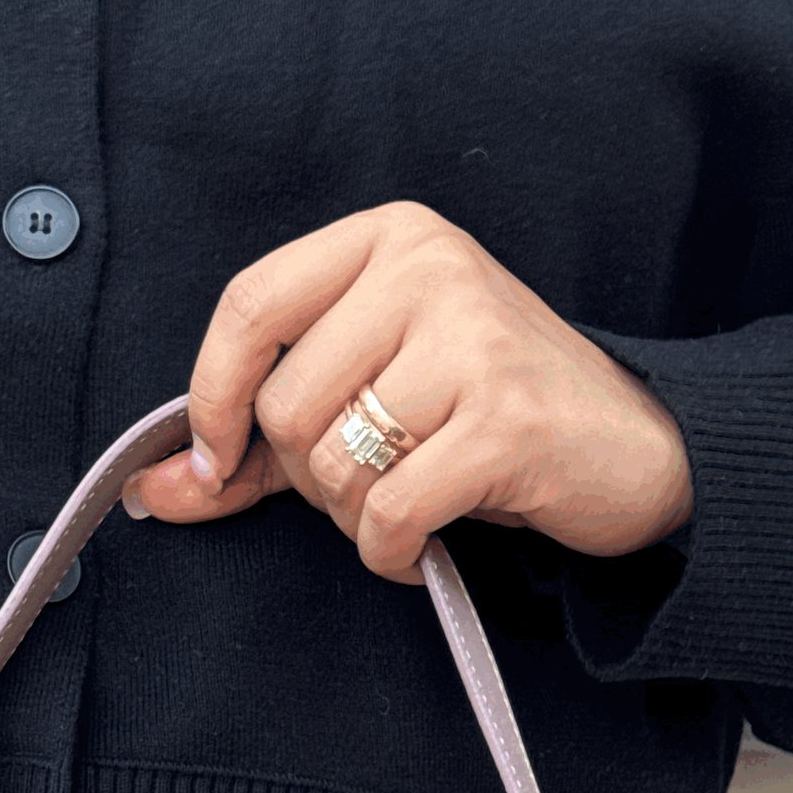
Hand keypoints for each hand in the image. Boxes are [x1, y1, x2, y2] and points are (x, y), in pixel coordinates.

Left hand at [122, 203, 693, 582]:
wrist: (643, 448)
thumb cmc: (495, 418)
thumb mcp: (377, 396)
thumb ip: (259, 440)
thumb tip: (149, 492)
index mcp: (392, 238)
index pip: (250, 306)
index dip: (213, 399)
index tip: (215, 459)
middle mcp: (431, 269)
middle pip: (286, 403)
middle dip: (305, 479)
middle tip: (363, 489)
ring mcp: (472, 340)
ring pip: (333, 463)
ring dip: (350, 519)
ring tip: (403, 509)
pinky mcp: (504, 422)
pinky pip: (388, 512)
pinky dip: (387, 554)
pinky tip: (418, 549)